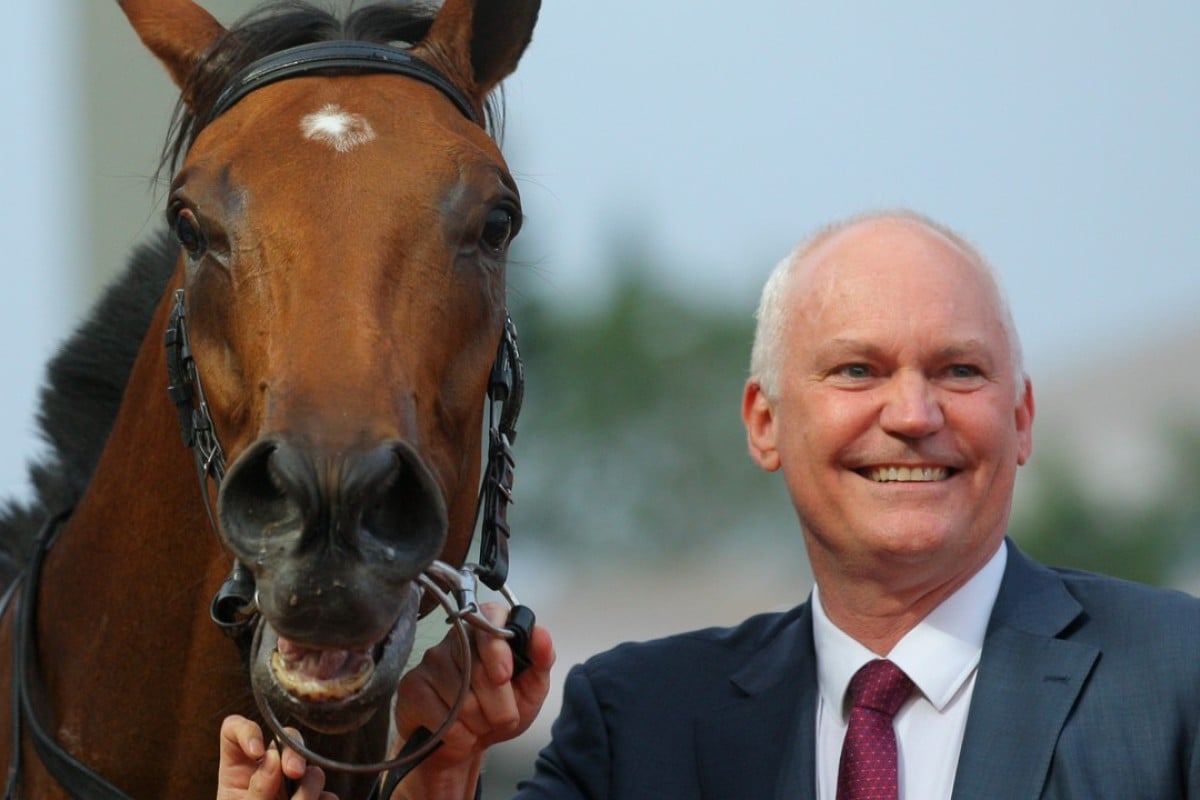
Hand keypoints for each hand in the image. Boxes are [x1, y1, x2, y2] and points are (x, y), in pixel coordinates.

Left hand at [217, 714, 337, 799]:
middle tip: (294, 772)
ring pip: (311, 770)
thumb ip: (256, 788)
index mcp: (236, 772)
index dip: (246, 730)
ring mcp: (291, 789)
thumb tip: (275, 758)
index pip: (234, 730)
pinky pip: (327, 795)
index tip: (256, 751)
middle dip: (294, 752)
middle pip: (285, 740)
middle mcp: (265, 774)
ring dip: (309, 788)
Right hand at [391, 602, 554, 798]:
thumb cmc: (499, 709)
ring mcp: (430, 661)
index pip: (490, 616)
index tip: (505, 676)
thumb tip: (541, 634)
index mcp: (488, 630)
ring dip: (480, 724)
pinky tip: (459, 733)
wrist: (468, 743)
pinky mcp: (411, 688)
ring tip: (478, 723)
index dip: (498, 649)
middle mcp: (456, 637)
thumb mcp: (530, 689)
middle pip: (479, 669)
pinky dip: (460, 737)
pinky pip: (444, 719)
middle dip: (500, 705)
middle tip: (501, 717)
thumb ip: (541, 661)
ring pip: (463, 700)